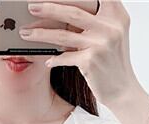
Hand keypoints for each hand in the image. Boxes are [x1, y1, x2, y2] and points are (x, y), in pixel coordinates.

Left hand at [20, 0, 141, 105]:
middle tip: (31, 7)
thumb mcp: (111, 34)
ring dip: (40, 34)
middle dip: (48, 8)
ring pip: (63, 36)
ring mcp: (100, 44)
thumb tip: (64, 10)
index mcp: (116, 15)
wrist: (123, 90)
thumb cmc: (113, 62)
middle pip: (73, 12)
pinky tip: (47, 60)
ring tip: (25, 33)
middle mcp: (110, 27)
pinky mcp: (91, 61)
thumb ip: (97, 19)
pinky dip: (54, 59)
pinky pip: (65, 57)